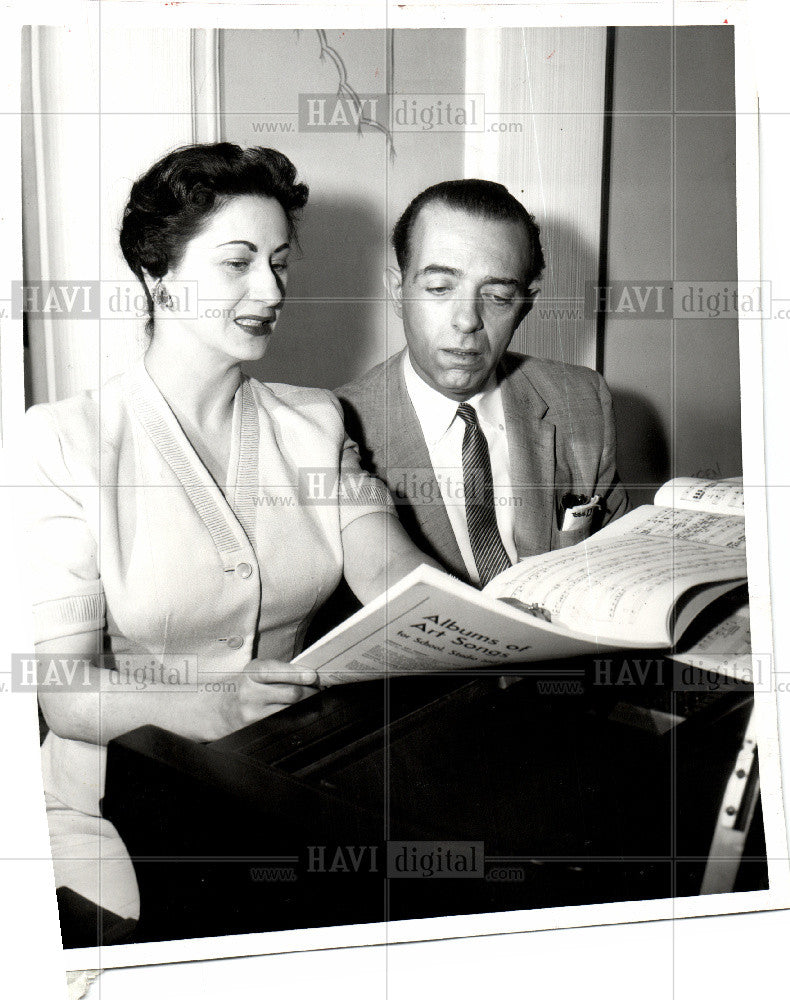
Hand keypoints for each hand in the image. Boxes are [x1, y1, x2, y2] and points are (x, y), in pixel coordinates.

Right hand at [200, 658, 319, 739]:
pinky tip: (301, 713)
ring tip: (311, 700)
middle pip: (289, 693)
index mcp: (250, 673)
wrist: (216, 711)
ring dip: (306, 705)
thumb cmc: (242, 687)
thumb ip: (277, 672)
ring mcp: (252, 713)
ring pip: (290, 709)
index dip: (295, 673)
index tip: (312, 676)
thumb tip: (308, 675)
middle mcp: (249, 692)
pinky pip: (284, 723)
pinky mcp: (256, 728)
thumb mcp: (253, 673)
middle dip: (310, 691)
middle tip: (317, 689)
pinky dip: (296, 717)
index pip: (273, 671)